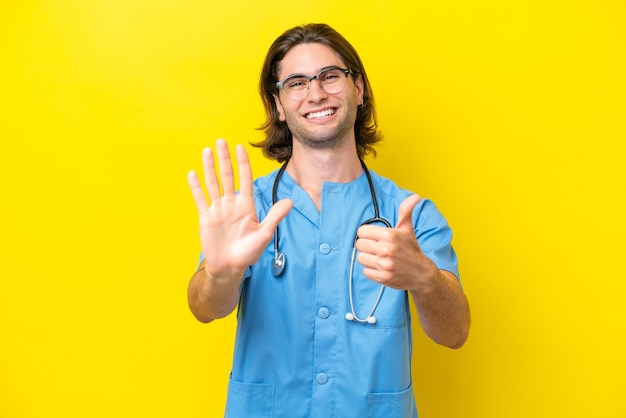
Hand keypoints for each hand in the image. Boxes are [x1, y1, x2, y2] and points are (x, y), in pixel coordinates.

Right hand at [187, 139, 292, 279]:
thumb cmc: (248, 253)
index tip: (240, 147)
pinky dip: (196, 187)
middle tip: (221, 141)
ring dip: (209, 167)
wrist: (230, 268)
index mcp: (246, 205)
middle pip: (227, 176)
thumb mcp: (264, 234)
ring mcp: (218, 209)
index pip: (245, 179)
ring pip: (212, 184)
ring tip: (207, 151)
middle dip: (224, 159)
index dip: (243, 163)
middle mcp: (231, 204)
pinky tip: (193, 174)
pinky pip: (200, 199)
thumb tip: (290, 201)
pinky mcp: (206, 218)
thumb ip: (275, 216)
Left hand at [354, 194, 438, 290]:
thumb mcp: (407, 229)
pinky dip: (371, 271)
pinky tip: (381, 268)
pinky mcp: (383, 277)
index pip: (361, 231)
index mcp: (389, 235)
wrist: (422, 274)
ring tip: (379, 258)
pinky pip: (365, 272)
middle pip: (359, 245)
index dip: (366, 234)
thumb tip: (416, 196)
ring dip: (368, 259)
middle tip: (377, 248)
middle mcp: (386, 249)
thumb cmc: (412, 249)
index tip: (374, 238)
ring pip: (360, 258)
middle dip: (366, 246)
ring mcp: (384, 264)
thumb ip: (406, 211)